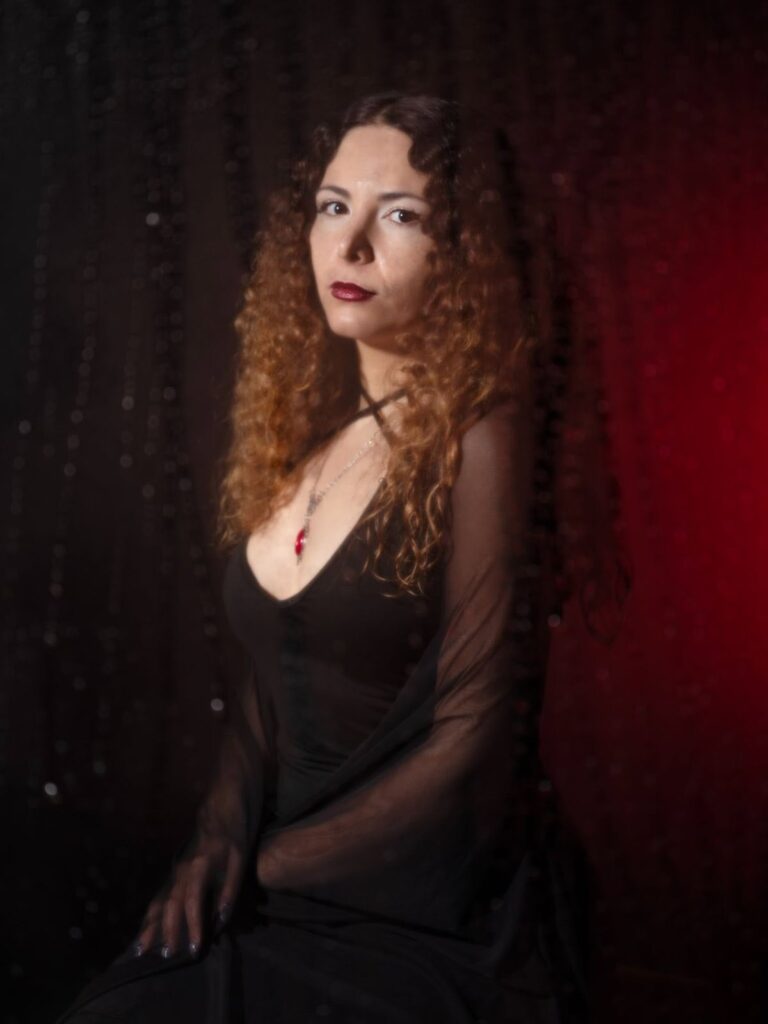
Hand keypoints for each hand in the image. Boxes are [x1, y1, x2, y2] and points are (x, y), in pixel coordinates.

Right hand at [133, 831, 244, 959]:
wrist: (219, 811)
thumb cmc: (232, 838)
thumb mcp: (239, 860)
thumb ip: (230, 889)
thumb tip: (222, 919)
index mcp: (200, 866)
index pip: (193, 901)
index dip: (193, 925)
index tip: (193, 949)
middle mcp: (181, 871)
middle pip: (170, 904)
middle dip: (166, 932)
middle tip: (164, 957)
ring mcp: (173, 872)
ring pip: (158, 901)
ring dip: (149, 926)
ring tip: (138, 950)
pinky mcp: (171, 874)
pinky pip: (157, 898)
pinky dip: (149, 917)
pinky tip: (142, 933)